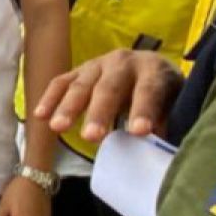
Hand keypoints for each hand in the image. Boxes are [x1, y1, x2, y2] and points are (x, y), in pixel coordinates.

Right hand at [34, 49, 184, 141]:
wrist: (152, 70)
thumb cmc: (166, 96)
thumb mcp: (175, 107)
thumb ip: (168, 125)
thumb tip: (162, 154)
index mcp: (154, 69)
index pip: (149, 89)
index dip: (144, 110)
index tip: (139, 133)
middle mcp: (124, 61)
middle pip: (110, 87)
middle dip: (99, 112)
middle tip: (91, 137)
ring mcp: (98, 64)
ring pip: (82, 84)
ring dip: (69, 107)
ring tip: (58, 128)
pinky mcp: (80, 71)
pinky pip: (61, 82)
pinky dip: (50, 98)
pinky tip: (40, 116)